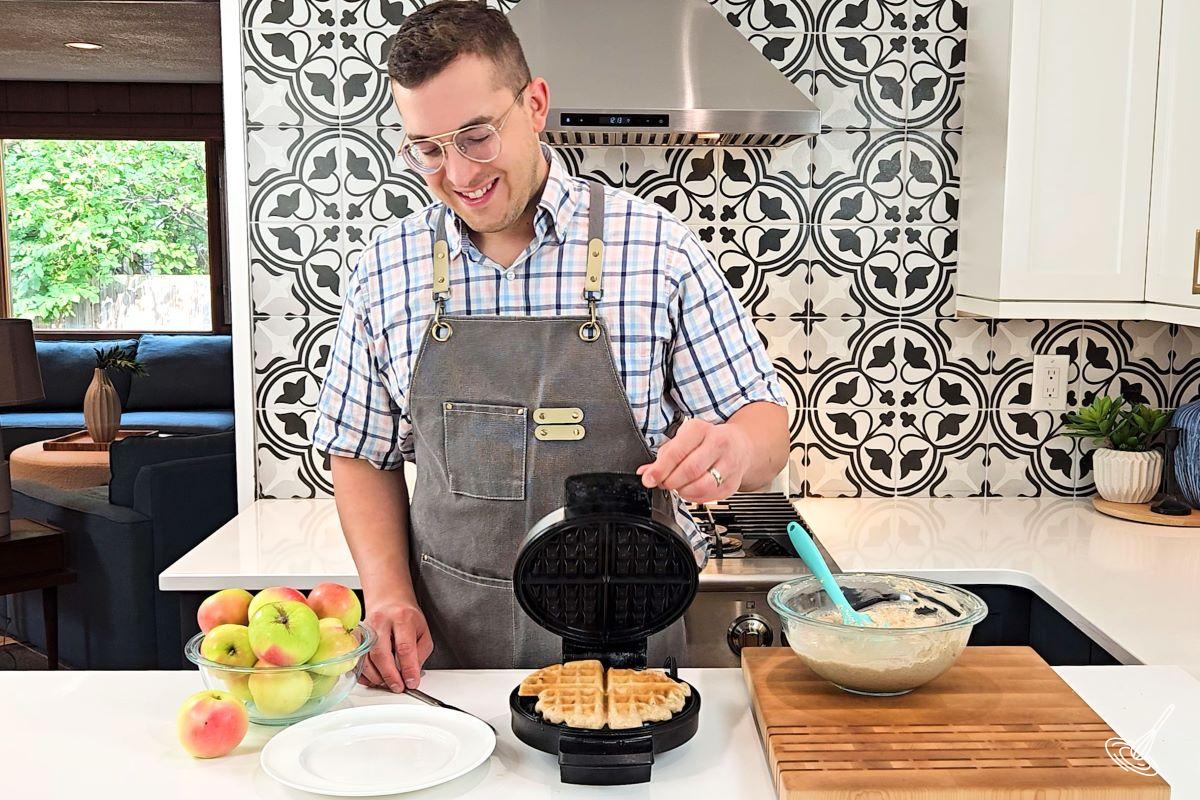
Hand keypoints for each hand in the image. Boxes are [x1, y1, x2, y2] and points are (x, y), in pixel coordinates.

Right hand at [358, 597, 433, 691]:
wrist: (388, 600)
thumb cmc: (406, 617)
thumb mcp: (423, 631)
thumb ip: (420, 653)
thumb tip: (411, 674)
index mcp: (402, 618)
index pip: (404, 647)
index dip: (408, 669)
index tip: (411, 682)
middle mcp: (380, 622)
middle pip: (381, 654)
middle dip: (390, 676)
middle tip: (398, 687)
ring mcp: (365, 629)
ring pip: (366, 659)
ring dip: (377, 677)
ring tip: (388, 682)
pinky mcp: (356, 637)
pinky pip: (357, 660)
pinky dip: (365, 674)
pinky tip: (375, 677)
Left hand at [636, 418, 750, 502]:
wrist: (740, 445)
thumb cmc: (707, 441)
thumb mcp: (684, 439)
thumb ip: (664, 456)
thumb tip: (646, 472)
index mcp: (700, 429)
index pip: (677, 451)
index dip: (660, 469)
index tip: (649, 479)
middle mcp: (718, 444)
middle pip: (690, 470)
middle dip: (671, 481)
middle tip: (664, 483)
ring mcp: (729, 464)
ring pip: (703, 485)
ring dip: (684, 491)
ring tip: (678, 487)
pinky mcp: (733, 482)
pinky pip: (711, 496)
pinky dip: (695, 497)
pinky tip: (690, 490)